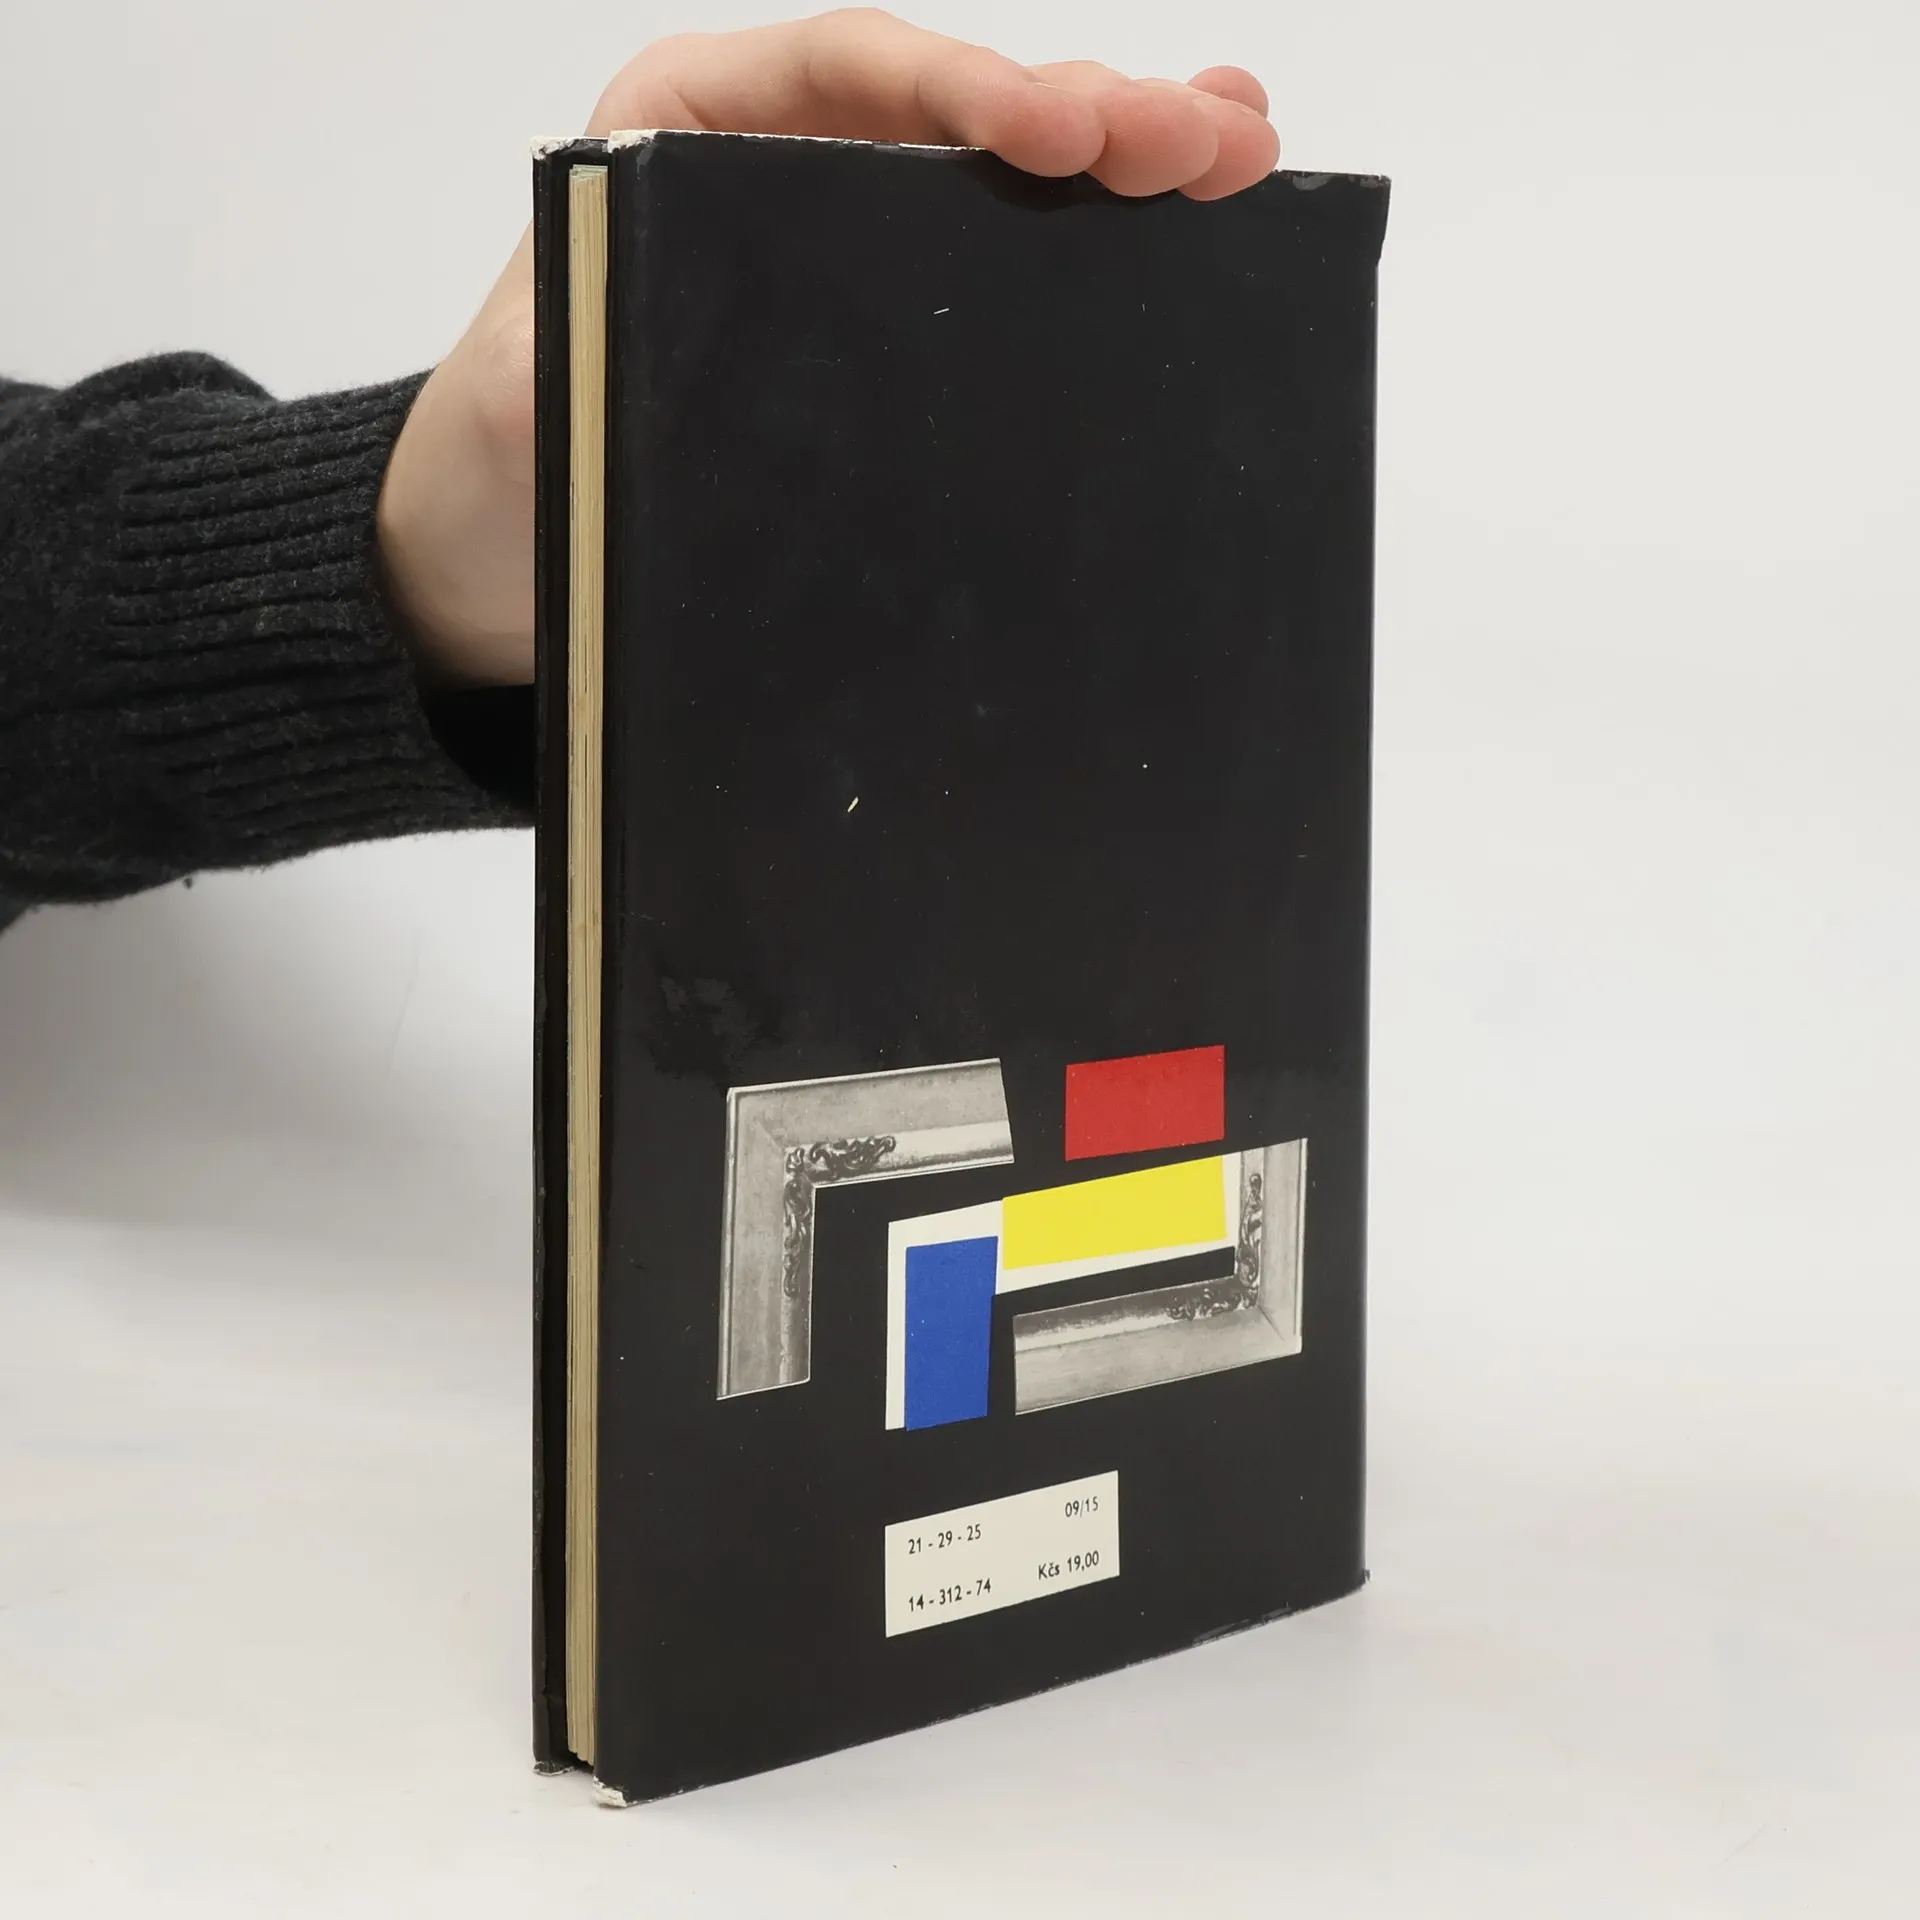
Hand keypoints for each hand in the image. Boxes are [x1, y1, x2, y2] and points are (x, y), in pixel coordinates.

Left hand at [378, 10, 1279, 686]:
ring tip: (1242, 153)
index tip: (1059, 130)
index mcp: (683, 138)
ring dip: (1123, 165)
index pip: (842, 72)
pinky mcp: (879, 345)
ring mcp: (840, 258)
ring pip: (998, 185)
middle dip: (1088, 112)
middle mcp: (778, 171)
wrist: (502, 564)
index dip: (964, 85)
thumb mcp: (514, 412)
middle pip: (952, 113)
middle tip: (1209, 138)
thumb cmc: (504, 474)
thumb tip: (651, 344)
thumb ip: (567, 361)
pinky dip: (1091, 255)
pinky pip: (995, 279)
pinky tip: (1186, 233)